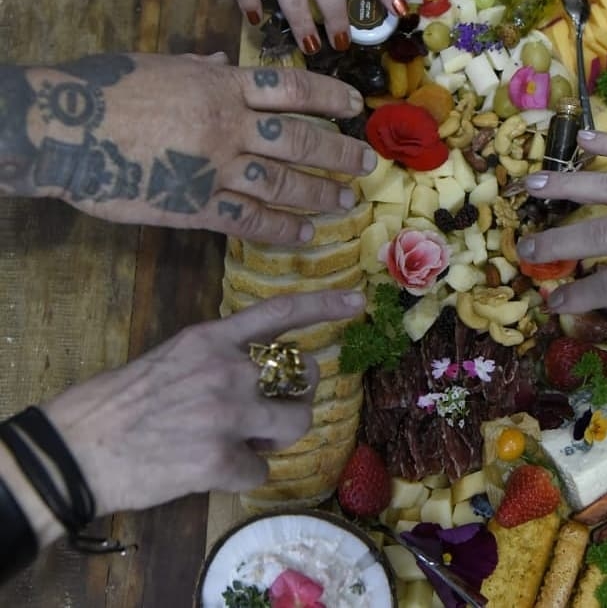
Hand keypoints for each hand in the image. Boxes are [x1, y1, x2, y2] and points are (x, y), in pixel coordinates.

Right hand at [5, 52, 375, 242]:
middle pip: (300, 139)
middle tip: (366, 163)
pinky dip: (280, 229)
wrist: (62, 127)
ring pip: (283, 182)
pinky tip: (303, 235)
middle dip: (338, 152)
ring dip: (319, 193)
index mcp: (221, 84)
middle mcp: (228, 125)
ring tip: (345, 200)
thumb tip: (221, 58)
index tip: (355, 105)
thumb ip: (197, 65)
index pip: (291, 88)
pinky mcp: (195, 205)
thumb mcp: (158, 64)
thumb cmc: (104, 88)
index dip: (329, 95)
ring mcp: (215, 167)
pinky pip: (249, 220)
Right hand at [43, 289, 364, 514]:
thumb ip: (219, 356)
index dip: (323, 305)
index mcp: (212, 339)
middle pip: (304, 376)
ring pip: (297, 423)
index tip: (357, 301)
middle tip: (274, 407)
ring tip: (251, 441)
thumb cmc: (122, 401)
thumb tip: (261, 368)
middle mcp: (227, 370)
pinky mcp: (220, 459)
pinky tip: (215, 469)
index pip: (279, 313)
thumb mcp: (174, 356)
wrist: (79, 447)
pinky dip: (244, 474)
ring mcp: (226, 414)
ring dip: (281, 436)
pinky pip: (261, 470)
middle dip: (299, 394)